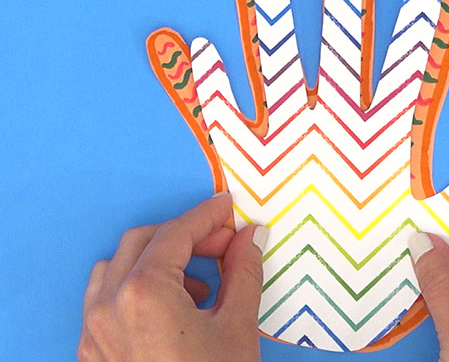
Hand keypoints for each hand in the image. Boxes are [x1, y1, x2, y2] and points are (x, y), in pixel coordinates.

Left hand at [78, 193, 268, 361]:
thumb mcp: (238, 327)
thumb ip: (243, 271)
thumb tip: (249, 236)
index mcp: (143, 293)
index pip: (177, 232)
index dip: (207, 215)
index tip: (228, 208)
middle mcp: (109, 306)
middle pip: (144, 241)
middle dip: (185, 236)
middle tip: (223, 245)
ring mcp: (94, 332)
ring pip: (118, 267)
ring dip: (158, 260)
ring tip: (199, 283)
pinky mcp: (94, 353)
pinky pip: (106, 299)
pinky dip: (138, 287)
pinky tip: (172, 309)